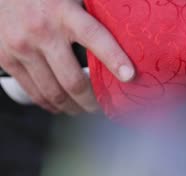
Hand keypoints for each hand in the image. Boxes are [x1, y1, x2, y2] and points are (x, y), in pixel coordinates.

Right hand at [0, 0, 134, 113]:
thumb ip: (92, 14)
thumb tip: (127, 32)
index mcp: (64, 12)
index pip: (94, 37)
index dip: (114, 58)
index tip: (129, 76)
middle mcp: (42, 30)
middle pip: (73, 80)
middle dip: (92, 101)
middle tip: (102, 106)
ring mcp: (21, 46)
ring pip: (53, 92)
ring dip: (72, 107)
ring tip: (82, 109)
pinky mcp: (4, 57)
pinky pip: (31, 90)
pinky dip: (48, 103)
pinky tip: (59, 105)